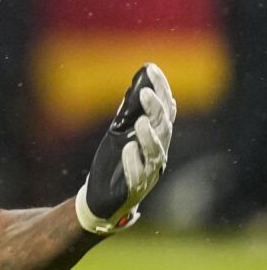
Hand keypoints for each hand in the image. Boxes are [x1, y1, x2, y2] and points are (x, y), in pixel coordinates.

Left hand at [76, 63, 175, 234]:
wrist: (103, 200)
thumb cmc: (115, 164)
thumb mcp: (120, 135)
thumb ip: (128, 116)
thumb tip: (133, 89)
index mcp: (156, 138)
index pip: (166, 111)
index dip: (162, 90)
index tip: (152, 70)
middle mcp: (158, 154)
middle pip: (164, 129)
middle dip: (156, 110)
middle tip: (144, 92)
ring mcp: (149, 172)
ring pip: (156, 152)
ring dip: (149, 137)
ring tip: (140, 123)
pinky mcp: (135, 188)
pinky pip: (137, 176)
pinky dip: (134, 162)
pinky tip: (127, 149)